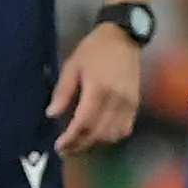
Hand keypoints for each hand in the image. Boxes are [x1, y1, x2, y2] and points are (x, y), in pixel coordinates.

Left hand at [48, 22, 141, 154]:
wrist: (123, 37)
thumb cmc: (93, 50)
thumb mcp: (72, 65)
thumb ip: (63, 91)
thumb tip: (51, 114)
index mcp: (98, 88)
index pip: (84, 122)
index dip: (71, 138)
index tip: (59, 146)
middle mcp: (116, 99)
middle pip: (98, 133)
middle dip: (80, 145)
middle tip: (66, 149)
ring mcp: (129, 103)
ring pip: (112, 135)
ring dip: (95, 142)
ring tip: (79, 142)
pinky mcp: (136, 104)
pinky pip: (125, 129)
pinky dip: (111, 136)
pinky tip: (99, 135)